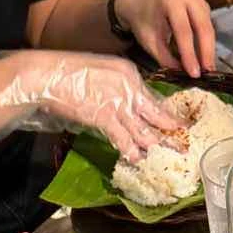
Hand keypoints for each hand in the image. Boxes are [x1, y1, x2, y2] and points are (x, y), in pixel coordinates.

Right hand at [0, 52, 178, 162]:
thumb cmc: (67, 73)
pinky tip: (139, 161)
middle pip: (156, 114)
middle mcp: (129, 87)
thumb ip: (116, 86)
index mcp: (129, 73)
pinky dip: (132, 151)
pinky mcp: (105, 117)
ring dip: (159, 146)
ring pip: (144, 130)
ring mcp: (118, 103)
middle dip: (172, 132)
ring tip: (173, 157)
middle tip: (186, 144)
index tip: (174, 125)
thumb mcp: (100, 71)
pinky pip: (123, 139)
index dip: (164, 115)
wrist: (46, 75)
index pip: (152, 98)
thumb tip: (125, 105)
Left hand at [112, 0, 216, 76]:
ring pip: (208, 24)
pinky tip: (205, 54)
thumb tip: (183, 74)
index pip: (183, 30)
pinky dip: (207, 39)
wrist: (139, 3)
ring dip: (209, 47)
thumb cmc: (142, 22)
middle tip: (208, 72)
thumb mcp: (150, 42)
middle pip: (201, 26)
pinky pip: (207, 22)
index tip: (194, 74)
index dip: (190, 54)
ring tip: (208, 67)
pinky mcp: (201, 1)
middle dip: (206, 52)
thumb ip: (166, 58)